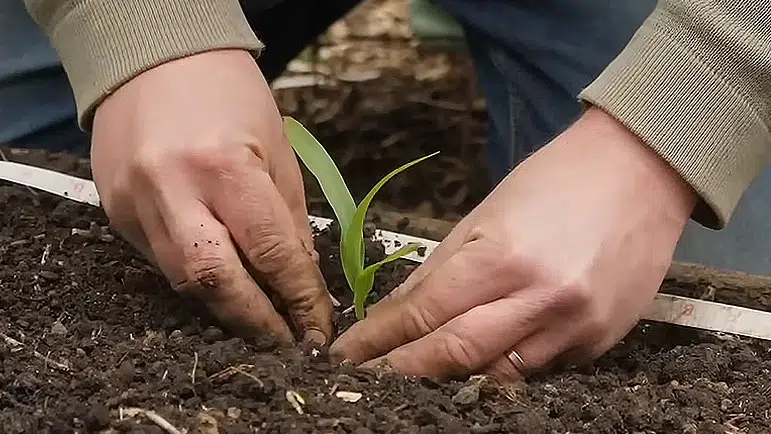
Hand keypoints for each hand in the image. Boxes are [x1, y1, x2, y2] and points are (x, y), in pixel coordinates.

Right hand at [90, 49, 331, 344]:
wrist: (153, 58)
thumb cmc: (229, 94)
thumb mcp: (277, 150)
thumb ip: (287, 221)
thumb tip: (303, 281)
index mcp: (224, 167)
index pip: (270, 253)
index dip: (298, 299)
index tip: (317, 326)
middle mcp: (172, 190)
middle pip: (216, 283)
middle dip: (257, 322)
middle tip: (287, 342)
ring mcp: (136, 204)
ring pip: (183, 281)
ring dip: (226, 308)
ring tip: (260, 321)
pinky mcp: (116, 212)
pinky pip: (161, 261)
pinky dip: (197, 278)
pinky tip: (223, 284)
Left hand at [330, 107, 696, 379]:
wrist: (643, 171)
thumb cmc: (557, 180)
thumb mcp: (485, 214)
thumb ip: (440, 271)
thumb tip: (398, 313)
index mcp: (503, 257)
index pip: (425, 314)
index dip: (380, 339)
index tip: (349, 354)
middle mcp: (541, 299)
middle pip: (455, 355)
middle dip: (404, 371)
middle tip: (369, 378)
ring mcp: (575, 326)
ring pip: (497, 375)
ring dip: (453, 377)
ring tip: (419, 375)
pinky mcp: (599, 342)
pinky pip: (538, 368)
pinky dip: (504, 367)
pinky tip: (483, 360)